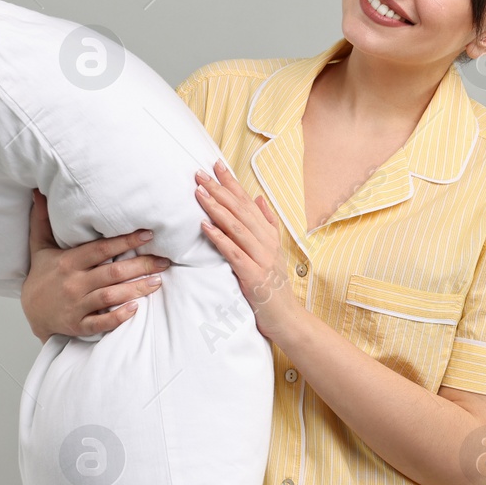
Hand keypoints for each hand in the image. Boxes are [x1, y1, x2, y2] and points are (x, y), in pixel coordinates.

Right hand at [19, 188, 170, 342]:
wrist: (31, 312)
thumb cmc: (41, 276)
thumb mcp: (40, 246)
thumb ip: (42, 220)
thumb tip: (38, 191)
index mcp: (68, 262)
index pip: (100, 249)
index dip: (125, 241)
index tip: (147, 234)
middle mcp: (73, 283)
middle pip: (112, 273)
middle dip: (140, 266)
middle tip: (163, 261)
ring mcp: (76, 305)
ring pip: (110, 297)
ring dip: (136, 289)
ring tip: (158, 281)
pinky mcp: (78, 325)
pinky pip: (100, 323)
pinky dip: (118, 317)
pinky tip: (135, 309)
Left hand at [194, 159, 299, 343]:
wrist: (287, 318)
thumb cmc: (274, 287)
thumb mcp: (273, 252)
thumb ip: (268, 224)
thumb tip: (259, 197)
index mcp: (268, 235)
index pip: (248, 202)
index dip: (232, 183)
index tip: (216, 165)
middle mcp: (266, 242)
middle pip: (240, 210)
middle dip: (219, 190)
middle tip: (199, 173)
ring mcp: (261, 258)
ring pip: (236, 227)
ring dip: (216, 208)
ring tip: (198, 192)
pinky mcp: (253, 276)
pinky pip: (233, 252)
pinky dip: (219, 237)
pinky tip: (204, 226)